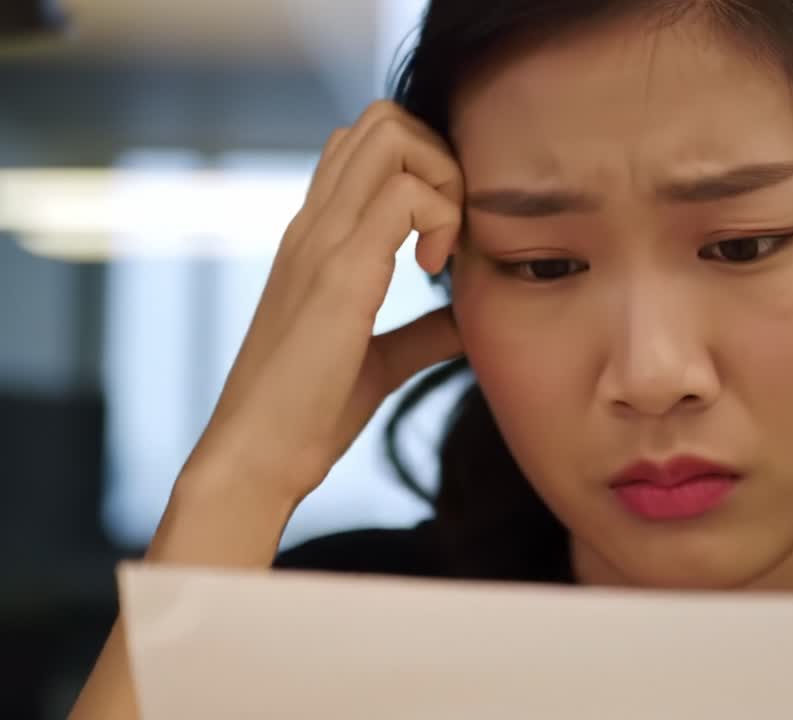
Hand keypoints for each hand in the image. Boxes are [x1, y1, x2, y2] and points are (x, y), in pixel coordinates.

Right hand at [186, 100, 464, 503]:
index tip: (445, 238)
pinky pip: (405, 195)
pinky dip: (441, 219)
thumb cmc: (308, 413)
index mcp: (318, 237)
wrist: (256, 457)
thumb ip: (421, 332)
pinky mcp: (338, 272)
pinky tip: (435, 271)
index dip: (424, 171)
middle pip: (382, 119)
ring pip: (392, 136)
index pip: (366, 146)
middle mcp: (315, 224)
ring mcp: (322, 240)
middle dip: (441, 160)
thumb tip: (467, 319)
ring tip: (442, 252)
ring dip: (443, 182)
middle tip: (450, 233)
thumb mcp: (379, 360)